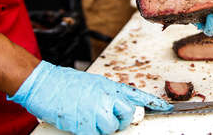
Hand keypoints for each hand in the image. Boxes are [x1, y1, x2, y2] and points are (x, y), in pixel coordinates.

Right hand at [8, 61, 172, 134]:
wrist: (46, 83)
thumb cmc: (67, 84)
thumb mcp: (94, 83)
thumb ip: (108, 94)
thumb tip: (118, 103)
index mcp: (110, 86)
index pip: (138, 94)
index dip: (154, 102)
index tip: (166, 107)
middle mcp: (106, 96)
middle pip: (128, 113)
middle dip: (122, 119)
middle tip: (110, 118)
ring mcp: (96, 109)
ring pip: (113, 126)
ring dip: (104, 127)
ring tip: (92, 119)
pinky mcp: (84, 123)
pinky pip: (96, 134)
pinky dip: (92, 132)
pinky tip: (84, 124)